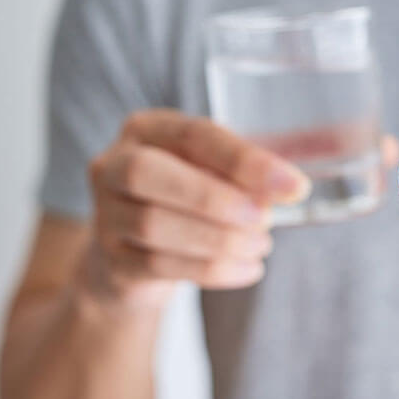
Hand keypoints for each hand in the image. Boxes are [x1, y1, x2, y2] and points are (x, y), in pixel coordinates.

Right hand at [80, 110, 313, 310]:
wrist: (135, 257)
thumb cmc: (188, 198)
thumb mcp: (215, 171)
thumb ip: (250, 171)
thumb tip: (293, 186)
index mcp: (147, 129)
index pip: (194, 134)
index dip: (245, 160)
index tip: (294, 186)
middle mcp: (113, 165)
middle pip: (149, 173)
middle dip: (214, 197)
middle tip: (265, 218)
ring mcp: (104, 215)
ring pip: (153, 224)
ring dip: (218, 239)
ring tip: (261, 245)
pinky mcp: (110, 261)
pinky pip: (158, 265)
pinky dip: (211, 269)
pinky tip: (247, 269)